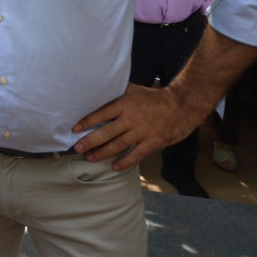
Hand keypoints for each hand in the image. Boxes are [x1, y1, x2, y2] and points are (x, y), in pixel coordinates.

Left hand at [71, 83, 200, 169]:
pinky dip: (125, 162)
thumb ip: (117, 92)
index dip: (87, 122)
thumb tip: (98, 89)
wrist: (181, 105)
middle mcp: (132, 118)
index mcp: (125, 104)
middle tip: (76, 148)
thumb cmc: (154, 98)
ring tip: (90, 157)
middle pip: (107, 132)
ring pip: (119, 145)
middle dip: (90, 141)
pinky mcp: (154, 142)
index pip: (102, 113)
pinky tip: (114, 167)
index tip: (75, 129)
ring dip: (102, 152)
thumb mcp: (134, 90)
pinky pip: (137, 154)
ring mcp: (143, 131)